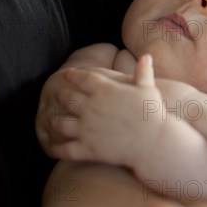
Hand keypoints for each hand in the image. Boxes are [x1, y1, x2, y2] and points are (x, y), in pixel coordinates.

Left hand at [36, 57, 160, 166]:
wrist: (155, 141)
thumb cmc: (154, 114)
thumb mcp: (149, 89)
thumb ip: (143, 71)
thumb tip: (146, 56)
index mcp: (105, 91)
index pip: (82, 78)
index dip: (73, 75)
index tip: (67, 75)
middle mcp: (91, 108)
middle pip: (68, 98)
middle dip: (61, 96)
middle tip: (56, 95)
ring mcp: (87, 129)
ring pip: (60, 124)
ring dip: (53, 122)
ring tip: (51, 121)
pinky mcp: (88, 149)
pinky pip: (65, 149)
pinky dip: (56, 149)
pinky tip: (53, 149)